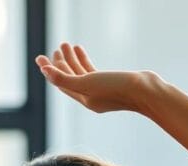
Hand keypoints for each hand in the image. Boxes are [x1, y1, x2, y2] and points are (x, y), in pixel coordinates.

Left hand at [35, 43, 152, 113]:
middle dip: (61, 63)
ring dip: (72, 59)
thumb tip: (45, 71)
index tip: (40, 58)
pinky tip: (80, 49)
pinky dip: (84, 60)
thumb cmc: (118, 88)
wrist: (147, 91)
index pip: (61, 84)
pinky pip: (92, 71)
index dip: (49, 71)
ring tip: (66, 44)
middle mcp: (92, 97)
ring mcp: (102, 90)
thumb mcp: (87, 83)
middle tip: (56, 48)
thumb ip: (65, 78)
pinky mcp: (112, 82)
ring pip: (81, 74)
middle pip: (70, 79)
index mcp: (84, 100)